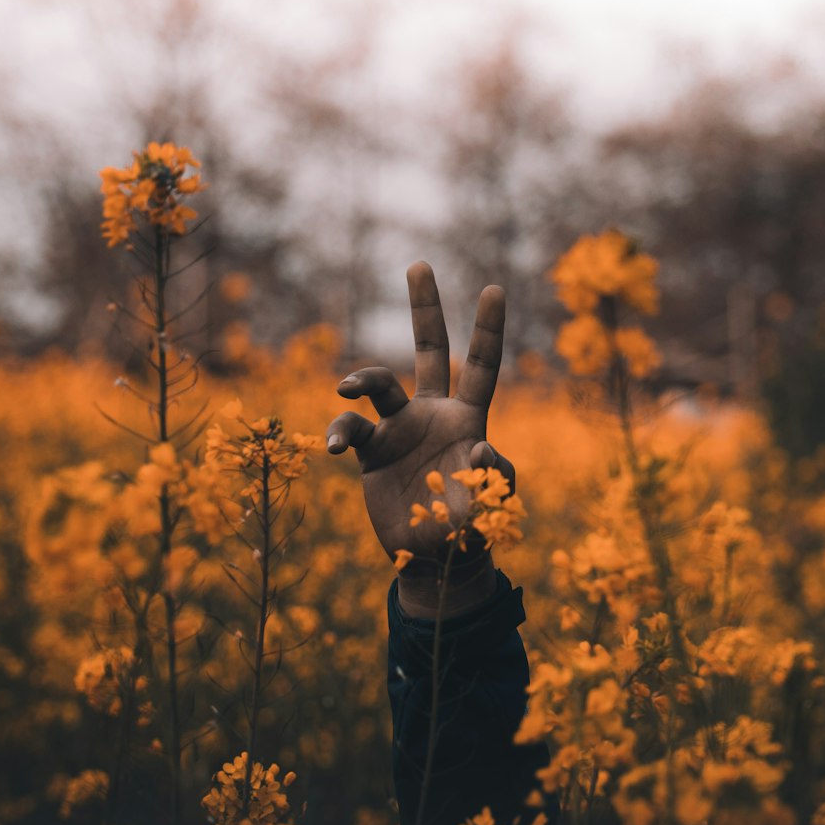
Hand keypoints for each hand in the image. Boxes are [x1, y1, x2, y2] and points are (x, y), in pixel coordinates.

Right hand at [326, 261, 515, 617]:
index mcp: (468, 419)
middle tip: (420, 264)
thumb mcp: (491, 506)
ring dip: (362, 378)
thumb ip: (493, 477)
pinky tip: (331, 448)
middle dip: (426, 308)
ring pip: (378, 384)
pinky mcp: (371, 454)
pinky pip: (348, 431)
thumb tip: (482, 444)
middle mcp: (432, 414)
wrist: (433, 559)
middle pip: (430, 350)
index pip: (483, 367)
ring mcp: (399, 430)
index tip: (494, 288)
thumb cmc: (471, 532)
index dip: (488, 330)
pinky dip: (337, 433)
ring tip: (346, 388)